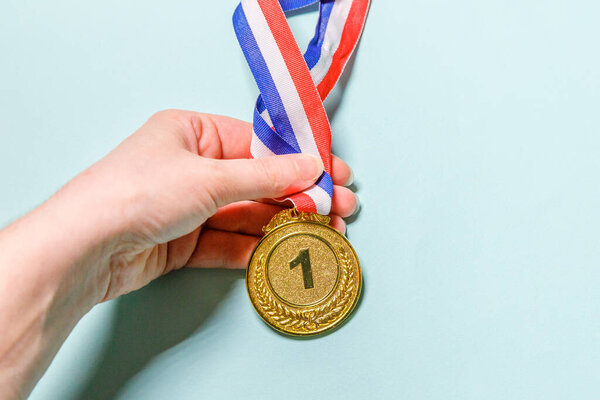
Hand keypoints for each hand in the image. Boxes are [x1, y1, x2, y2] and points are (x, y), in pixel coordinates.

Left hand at [57, 109, 356, 301]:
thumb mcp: (210, 177)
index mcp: (193, 132)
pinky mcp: (184, 241)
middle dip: (300, 196)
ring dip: (284, 224)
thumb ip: (265, 177)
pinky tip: (286, 252)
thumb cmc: (138, 192)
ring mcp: (188, 206)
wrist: (86, 247)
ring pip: (247, 214)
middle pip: (258, 181)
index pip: (259, 144)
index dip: (300, 160)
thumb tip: (311, 168)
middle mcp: (192, 167)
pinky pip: (229, 242)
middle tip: (341, 208)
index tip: (334, 173)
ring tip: (325, 233)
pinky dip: (256, 248)